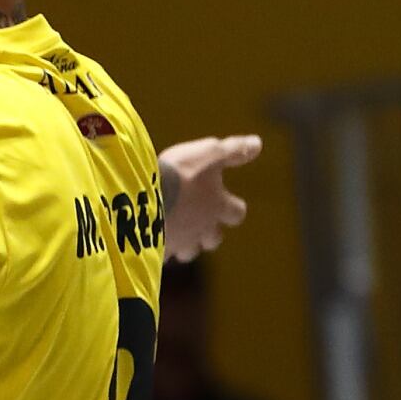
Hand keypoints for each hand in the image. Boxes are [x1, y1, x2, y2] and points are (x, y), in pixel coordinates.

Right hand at [160, 133, 261, 260]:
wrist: (143, 198)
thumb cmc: (180, 174)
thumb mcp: (209, 153)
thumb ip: (234, 150)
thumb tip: (257, 143)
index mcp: (217, 206)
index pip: (236, 213)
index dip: (234, 208)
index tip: (230, 203)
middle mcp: (202, 229)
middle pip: (213, 240)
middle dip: (210, 234)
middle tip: (201, 224)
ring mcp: (180, 242)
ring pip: (187, 252)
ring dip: (185, 245)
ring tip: (176, 234)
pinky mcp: (157, 250)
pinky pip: (161, 255)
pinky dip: (160, 249)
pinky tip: (149, 241)